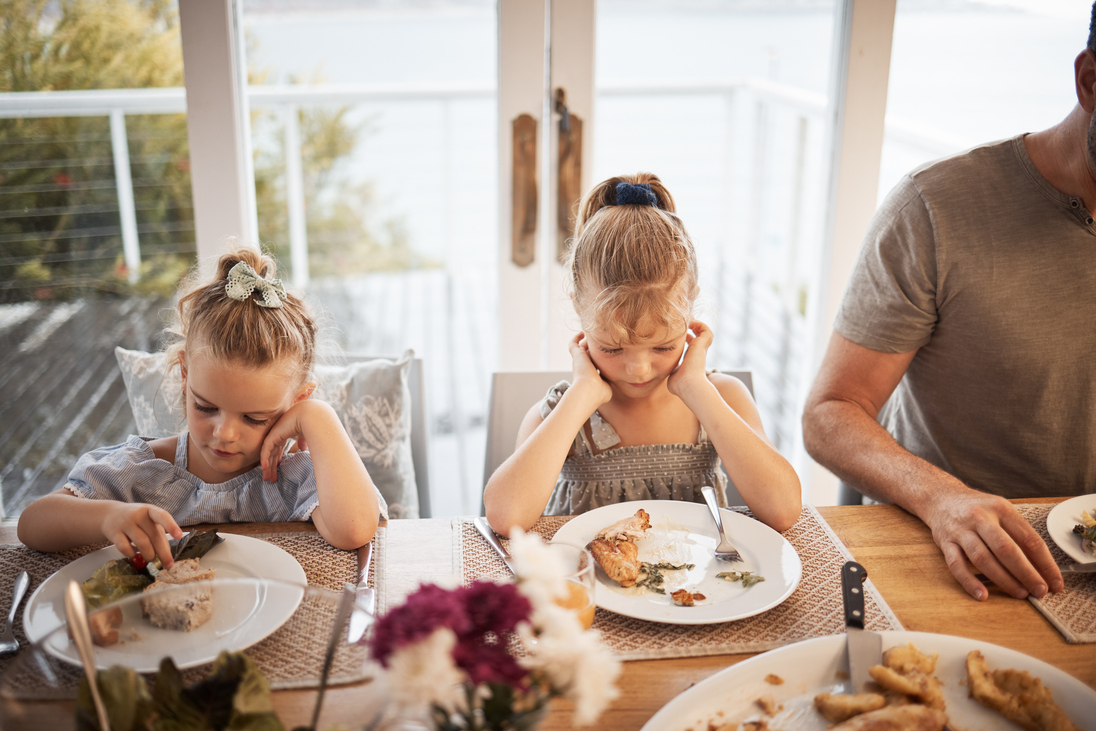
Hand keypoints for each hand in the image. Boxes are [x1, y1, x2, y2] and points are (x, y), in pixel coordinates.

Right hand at [101, 503, 182, 568]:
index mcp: (150, 510)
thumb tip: (167, 555)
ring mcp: (125, 523)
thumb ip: (159, 535)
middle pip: (154, 536)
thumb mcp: (149, 521)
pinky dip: (132, 554)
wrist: (110, 514)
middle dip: (163, 553)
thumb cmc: (137, 520)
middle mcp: (138, 515)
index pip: (162, 516)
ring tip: (151, 558)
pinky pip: (125, 548)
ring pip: (142, 543)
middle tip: (169, 564)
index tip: (179, 536)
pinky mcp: (114, 533)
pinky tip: (134, 553)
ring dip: (149, 555)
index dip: (171, 526)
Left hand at [260, 399, 315, 481]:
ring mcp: (274, 435)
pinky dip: (264, 460)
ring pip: (268, 455)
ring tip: (267, 478)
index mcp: (286, 433)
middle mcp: (278, 434)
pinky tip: (264, 469)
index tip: (278, 470)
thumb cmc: (312, 424)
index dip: (278, 460)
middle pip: (272, 454)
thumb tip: (303, 449)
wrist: (310, 416)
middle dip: (272, 467)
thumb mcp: (306, 435)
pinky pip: (266, 451)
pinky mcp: (272, 436)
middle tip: (271, 479)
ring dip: (267, 467)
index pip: (279, 449)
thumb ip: (303, 441)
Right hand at [569, 333, 612, 407]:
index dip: (599, 360)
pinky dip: (576, 338)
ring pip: (582, 347)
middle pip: (589, 354)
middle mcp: (584, 367)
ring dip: (587, 342)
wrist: (589, 390)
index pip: (595, 365)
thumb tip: (616, 377)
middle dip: (593, 349)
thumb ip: (611, 380)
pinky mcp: (576, 355)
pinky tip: (582, 332)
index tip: (607, 355)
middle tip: (601, 341)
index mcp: (591, 374)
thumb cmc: (599, 392)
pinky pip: (573, 344)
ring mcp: (579, 361)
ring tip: (594, 334)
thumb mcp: (608, 386)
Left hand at [667, 320, 713, 397]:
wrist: (687, 384)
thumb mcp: (672, 375)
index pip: (691, 346)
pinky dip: (699, 324)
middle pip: (699, 337)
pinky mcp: (702, 344)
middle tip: (683, 323)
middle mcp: (698, 353)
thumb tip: (662, 372)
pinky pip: (705, 329)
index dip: (686, 339)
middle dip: (692, 329)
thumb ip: (669, 370)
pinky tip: (689, 323)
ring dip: (696, 324)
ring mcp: (701, 348)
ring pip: (704, 332)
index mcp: (691, 359)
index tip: (677, 336)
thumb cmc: (679, 384)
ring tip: (687, 320)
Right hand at [922, 488, 1062, 600]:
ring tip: (1020, 593)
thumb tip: (1041, 567)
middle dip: (1026, 573)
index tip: (1055, 581)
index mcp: (1000, 509)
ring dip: (1003, 579)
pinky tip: (982, 594)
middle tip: (1040, 591)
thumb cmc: (976, 508)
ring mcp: (960, 530)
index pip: (1028, 538)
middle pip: (1006, 549)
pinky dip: (970, 582)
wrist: (940, 497)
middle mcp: (979, 518)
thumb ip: (1018, 534)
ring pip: (983, 559)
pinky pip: (956, 565)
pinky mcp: (945, 542)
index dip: (1045, 563)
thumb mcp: (1001, 510)